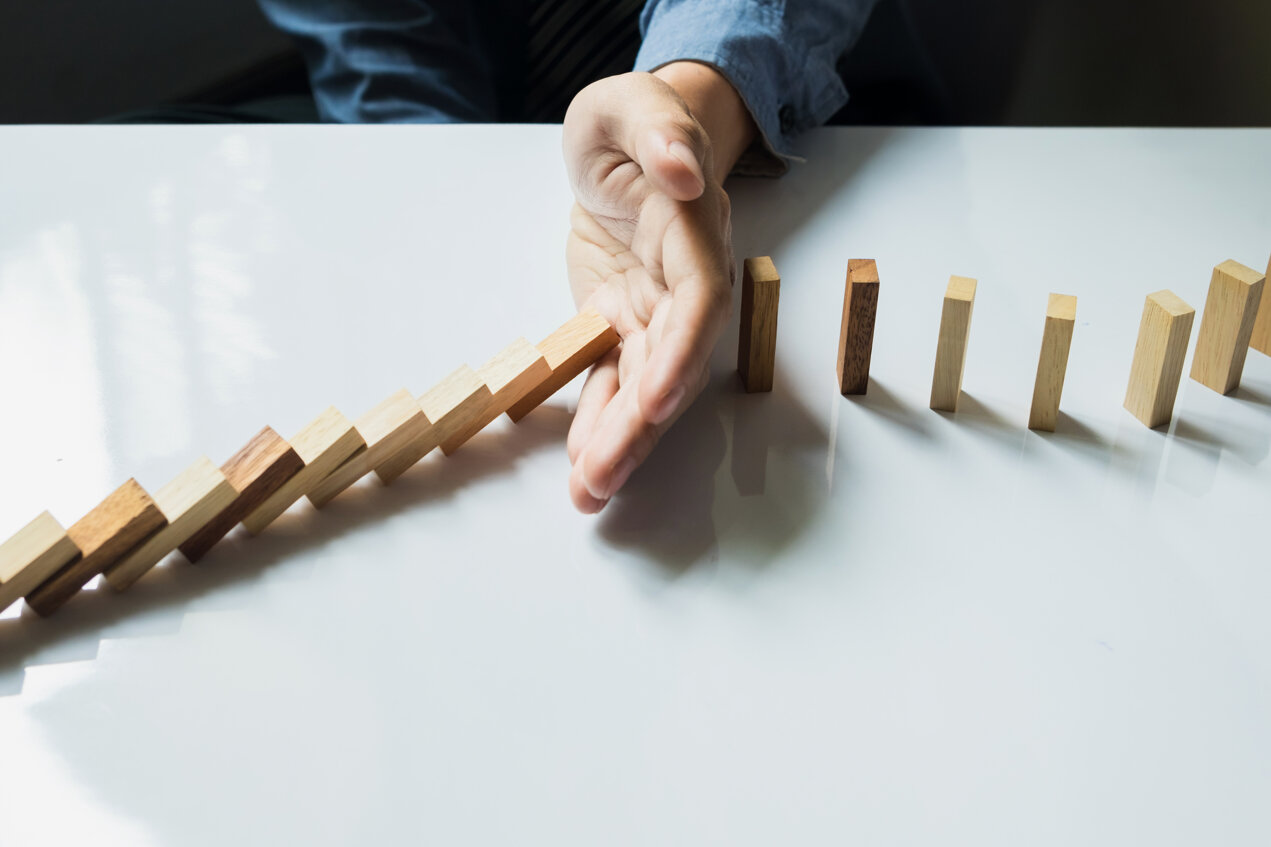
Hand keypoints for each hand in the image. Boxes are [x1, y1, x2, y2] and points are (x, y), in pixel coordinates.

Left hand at [561, 70, 748, 512]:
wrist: (628, 148)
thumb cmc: (633, 121)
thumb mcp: (633, 106)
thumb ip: (660, 130)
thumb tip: (684, 169)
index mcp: (693, 232)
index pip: (698, 300)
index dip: (681, 352)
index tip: (657, 396)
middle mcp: (685, 284)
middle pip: (672, 363)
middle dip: (642, 425)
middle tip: (603, 476)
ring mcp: (655, 311)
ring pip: (644, 386)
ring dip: (621, 442)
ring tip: (589, 494)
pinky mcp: (623, 324)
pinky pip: (613, 381)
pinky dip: (598, 423)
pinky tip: (583, 468)